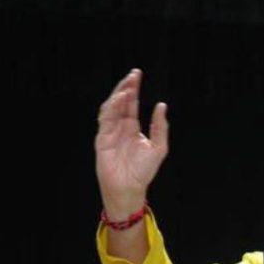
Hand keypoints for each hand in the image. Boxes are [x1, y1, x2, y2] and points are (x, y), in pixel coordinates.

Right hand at [95, 69, 168, 217]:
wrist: (130, 188)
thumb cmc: (143, 171)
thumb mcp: (159, 147)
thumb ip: (160, 127)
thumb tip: (162, 105)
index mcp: (132, 127)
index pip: (132, 104)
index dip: (134, 89)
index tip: (137, 75)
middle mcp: (120, 127)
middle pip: (121, 102)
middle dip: (126, 87)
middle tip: (133, 75)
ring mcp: (110, 132)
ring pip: (110, 108)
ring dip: (118, 96)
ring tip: (128, 87)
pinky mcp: (102, 139)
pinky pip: (105, 120)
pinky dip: (111, 108)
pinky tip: (119, 100)